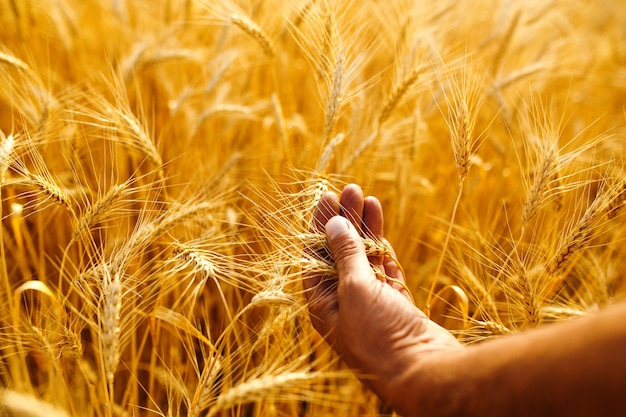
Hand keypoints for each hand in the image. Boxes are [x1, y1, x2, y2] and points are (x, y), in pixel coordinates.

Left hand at [303, 184, 462, 408]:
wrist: (422, 371)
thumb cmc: (378, 334)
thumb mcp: (354, 287)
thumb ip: (345, 254)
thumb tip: (333, 224)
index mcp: (323, 303)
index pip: (314, 256)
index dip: (320, 226)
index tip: (326, 198)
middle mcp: (343, 302)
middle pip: (339, 253)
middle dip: (344, 220)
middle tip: (349, 189)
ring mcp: (371, 303)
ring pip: (364, 257)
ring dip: (364, 228)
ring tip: (366, 197)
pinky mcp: (395, 304)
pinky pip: (384, 269)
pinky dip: (382, 247)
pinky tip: (379, 225)